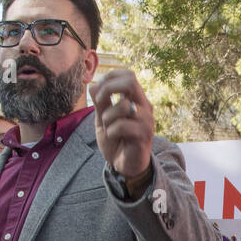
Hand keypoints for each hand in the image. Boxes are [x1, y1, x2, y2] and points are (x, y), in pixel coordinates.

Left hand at [91, 68, 153, 185]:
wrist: (124, 165)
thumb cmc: (116, 140)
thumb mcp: (103, 119)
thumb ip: (100, 103)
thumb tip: (94, 84)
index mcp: (136, 99)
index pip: (129, 74)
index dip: (111, 76)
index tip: (100, 89)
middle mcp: (144, 107)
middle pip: (131, 81)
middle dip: (108, 88)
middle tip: (99, 102)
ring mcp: (146, 121)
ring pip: (123, 106)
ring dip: (108, 117)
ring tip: (108, 127)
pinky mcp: (144, 135)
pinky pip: (122, 125)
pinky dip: (111, 131)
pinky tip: (113, 137)